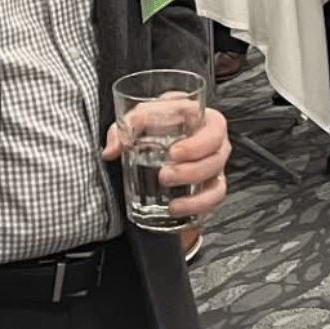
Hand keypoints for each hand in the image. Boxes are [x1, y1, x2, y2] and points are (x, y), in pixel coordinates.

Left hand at [103, 105, 229, 220]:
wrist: (160, 136)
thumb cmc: (157, 122)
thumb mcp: (140, 117)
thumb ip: (125, 127)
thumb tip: (111, 151)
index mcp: (205, 119)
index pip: (214, 128)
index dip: (197, 143)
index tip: (173, 153)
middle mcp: (216, 143)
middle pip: (216, 159)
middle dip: (191, 171)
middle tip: (165, 176)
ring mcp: (215, 166)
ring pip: (218, 185)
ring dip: (197, 198)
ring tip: (172, 205)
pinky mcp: (211, 186)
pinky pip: (213, 202)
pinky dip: (197, 209)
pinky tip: (176, 211)